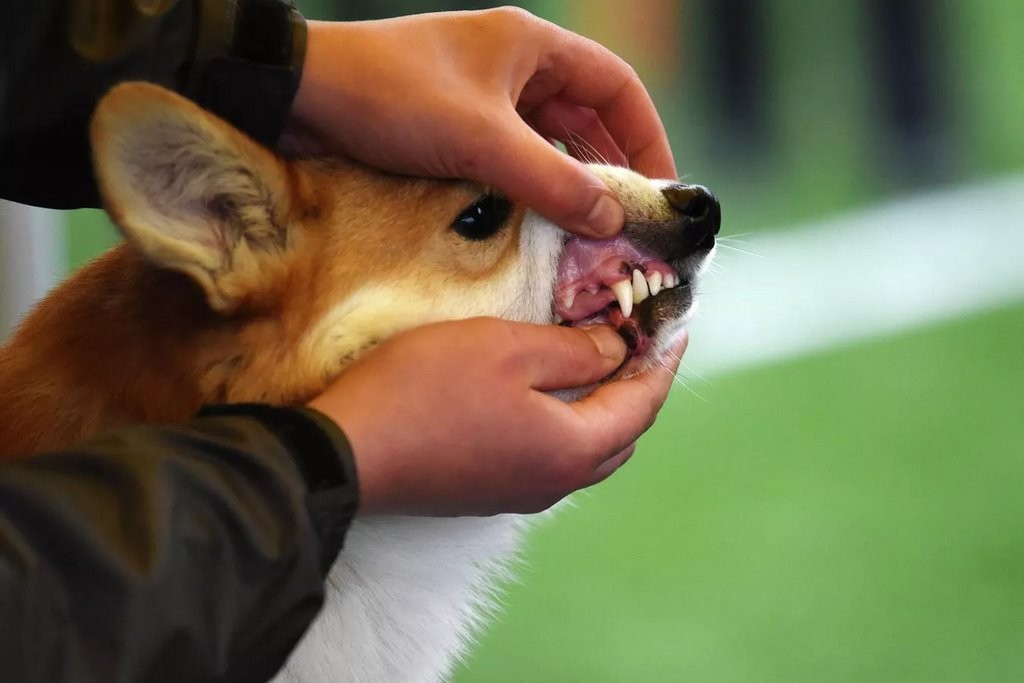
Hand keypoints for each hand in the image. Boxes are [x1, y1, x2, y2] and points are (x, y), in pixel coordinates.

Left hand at [287, 8, 675, 237]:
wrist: (298, 96)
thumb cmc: (392, 97)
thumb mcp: (482, 141)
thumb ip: (552, 182)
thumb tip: (612, 219)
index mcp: (533, 47)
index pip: (618, 87)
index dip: (649, 136)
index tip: (662, 188)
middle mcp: (515, 68)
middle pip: (587, 118)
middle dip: (612, 168)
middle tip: (630, 223)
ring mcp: (483, 98)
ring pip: (548, 143)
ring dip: (570, 183)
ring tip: (591, 233)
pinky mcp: (454, 127)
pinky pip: (511, 158)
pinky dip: (531, 188)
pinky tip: (538, 224)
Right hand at [308, 319, 685, 515]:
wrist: (347, 454)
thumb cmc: (427, 392)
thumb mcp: (508, 348)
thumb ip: (574, 350)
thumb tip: (617, 351)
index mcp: (573, 449)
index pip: (643, 402)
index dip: (664, 358)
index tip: (676, 321)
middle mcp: (555, 481)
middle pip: (621, 433)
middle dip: (637, 385)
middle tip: (637, 338)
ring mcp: (518, 493)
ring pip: (585, 448)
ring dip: (600, 405)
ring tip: (594, 358)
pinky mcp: (486, 491)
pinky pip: (549, 456)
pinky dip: (565, 421)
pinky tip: (543, 392)